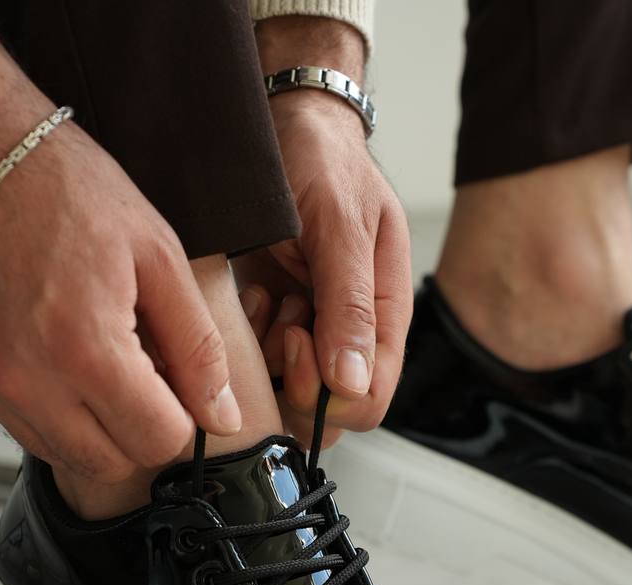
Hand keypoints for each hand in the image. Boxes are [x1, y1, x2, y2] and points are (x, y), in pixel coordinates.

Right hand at [0, 11, 241, 482]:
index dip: (181, 418)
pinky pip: (20, 426)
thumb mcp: (158, 258)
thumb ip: (198, 349)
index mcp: (85, 350)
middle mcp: (27, 380)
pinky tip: (54, 353)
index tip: (175, 383)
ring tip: (95, 358)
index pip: (158, 442)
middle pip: (112, 462)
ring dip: (93, 426)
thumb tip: (224, 417)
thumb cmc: (65, 187)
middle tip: (140, 372)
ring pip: (64, 455)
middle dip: (139, 429)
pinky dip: (48, 408)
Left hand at [235, 91, 411, 443]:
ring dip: (268, 357)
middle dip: (295, 380)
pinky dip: (247, 341)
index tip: (299, 338)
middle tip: (281, 322)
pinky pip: (259, 370)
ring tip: (266, 297)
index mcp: (384, 318)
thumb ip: (349, 304)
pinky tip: (251, 295)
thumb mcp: (341, 223)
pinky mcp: (272, 328)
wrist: (281, 124)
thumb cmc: (322, 162)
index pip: (369, 401)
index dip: (330, 395)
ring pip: (288, 398)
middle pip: (328, 413)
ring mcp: (310, 336)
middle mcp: (349, 338)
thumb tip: (353, 384)